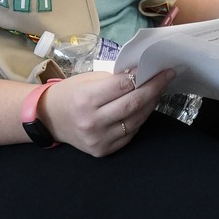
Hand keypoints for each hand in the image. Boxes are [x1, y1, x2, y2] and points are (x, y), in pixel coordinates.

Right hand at [41, 68, 174, 156]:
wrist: (50, 119)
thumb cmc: (71, 93)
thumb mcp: (88, 80)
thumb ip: (114, 80)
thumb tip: (142, 74)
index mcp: (86, 99)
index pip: (123, 86)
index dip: (143, 76)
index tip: (158, 67)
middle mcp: (93, 121)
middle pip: (133, 103)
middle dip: (154, 87)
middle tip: (168, 76)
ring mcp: (99, 139)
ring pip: (136, 120)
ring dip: (151, 103)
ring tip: (159, 90)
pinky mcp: (103, 151)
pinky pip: (130, 134)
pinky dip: (140, 119)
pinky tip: (145, 107)